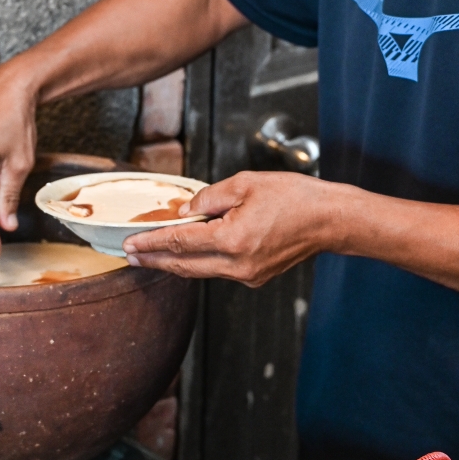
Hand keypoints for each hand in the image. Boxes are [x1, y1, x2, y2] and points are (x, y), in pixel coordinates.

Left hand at [122, 170, 335, 285]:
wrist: (329, 220)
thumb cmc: (295, 197)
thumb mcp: (246, 183)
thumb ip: (209, 198)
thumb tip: (186, 211)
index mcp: (233, 239)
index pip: (181, 242)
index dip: (152, 243)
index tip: (129, 243)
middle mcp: (237, 264)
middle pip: (184, 265)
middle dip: (153, 260)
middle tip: (129, 254)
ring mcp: (247, 274)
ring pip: (199, 271)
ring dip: (173, 262)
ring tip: (150, 254)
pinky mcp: (255, 276)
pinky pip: (217, 270)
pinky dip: (198, 262)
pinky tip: (186, 253)